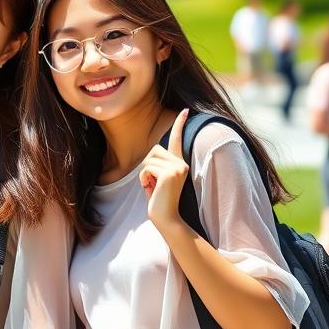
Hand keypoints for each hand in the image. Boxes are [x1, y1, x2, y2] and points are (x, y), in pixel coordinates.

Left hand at [139, 109, 189, 234]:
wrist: (167, 219)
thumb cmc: (159, 201)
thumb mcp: (157, 180)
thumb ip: (156, 167)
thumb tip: (150, 158)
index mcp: (179, 164)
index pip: (177, 140)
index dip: (180, 124)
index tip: (185, 110)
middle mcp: (181, 163)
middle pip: (153, 150)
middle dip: (146, 167)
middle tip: (152, 184)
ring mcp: (177, 168)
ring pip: (148, 159)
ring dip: (144, 174)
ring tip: (152, 187)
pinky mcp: (170, 173)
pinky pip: (146, 168)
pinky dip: (143, 179)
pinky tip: (151, 189)